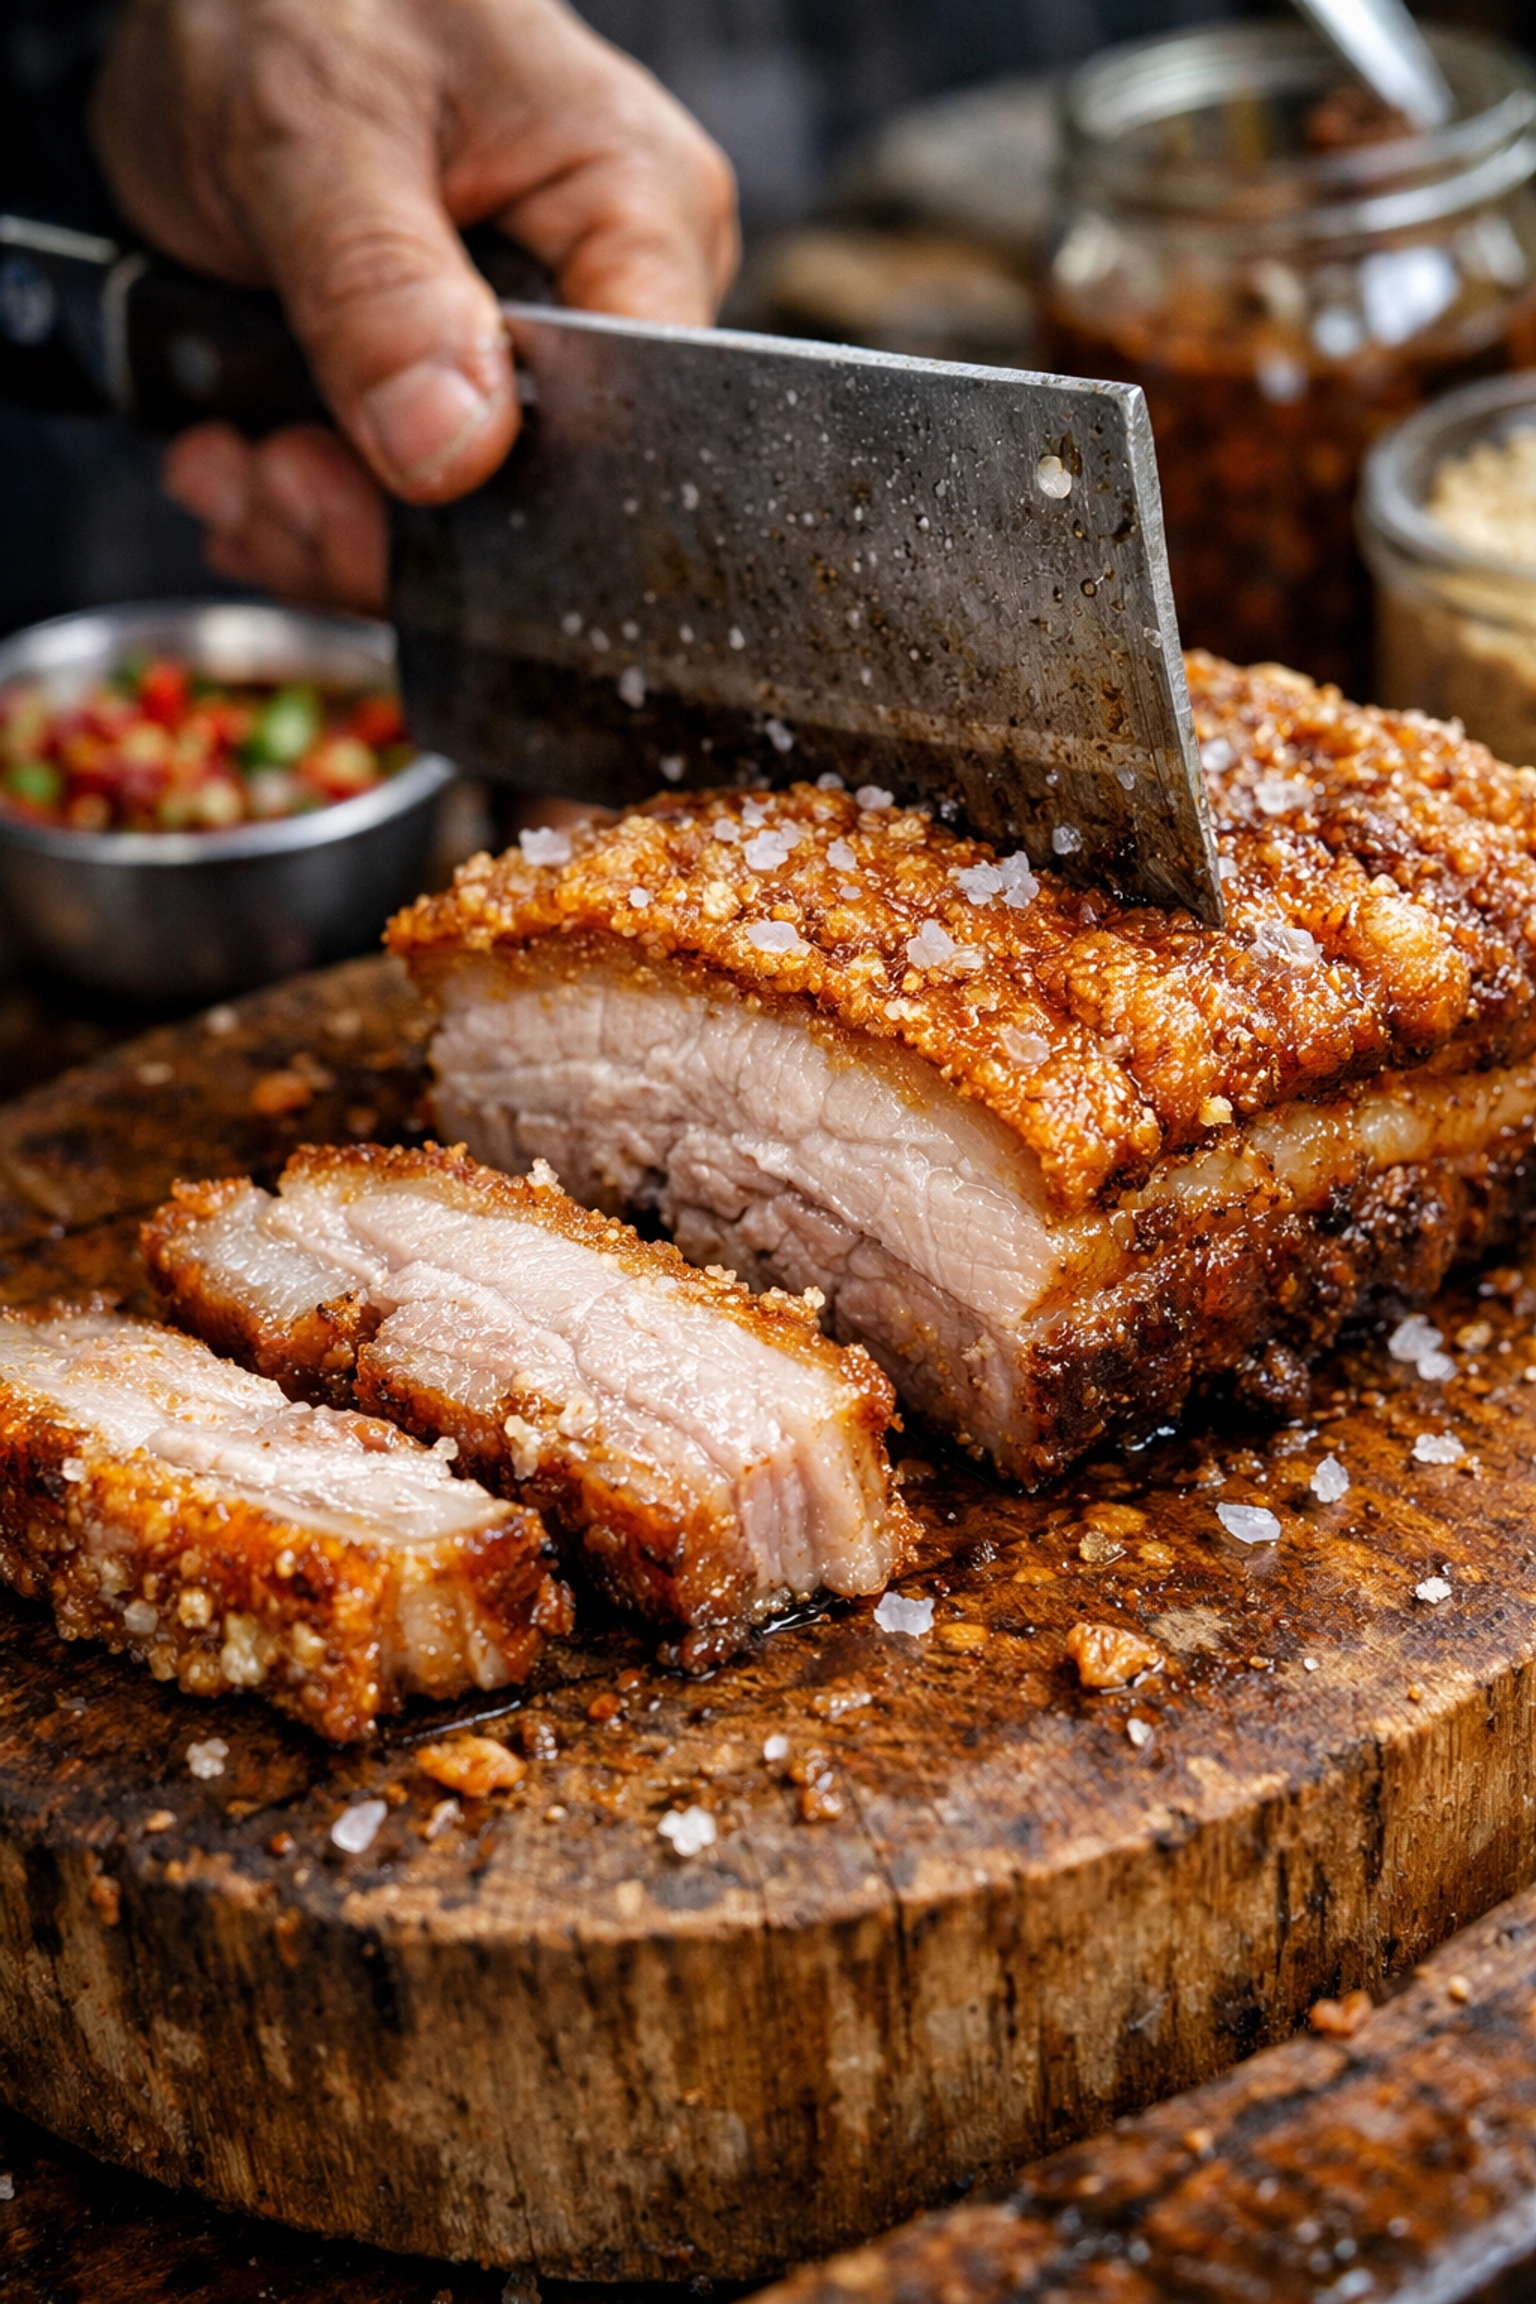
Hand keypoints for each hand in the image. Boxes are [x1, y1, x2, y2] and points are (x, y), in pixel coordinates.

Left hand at [93, 0, 738, 609]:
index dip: (507, 495)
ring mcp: (538, 355)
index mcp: (638, 207)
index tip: (364, 484)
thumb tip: (451, 449)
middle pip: (540, 499)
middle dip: (383, 525)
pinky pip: (406, 504)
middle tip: (267, 476)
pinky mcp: (463, 392)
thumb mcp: (310, 130)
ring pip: (461, 521)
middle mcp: (613, 294)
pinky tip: (240, 459)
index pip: (632, 422)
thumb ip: (379, 292)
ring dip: (323, 526)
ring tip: (234, 466)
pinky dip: (309, 506)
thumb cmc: (285, 0)